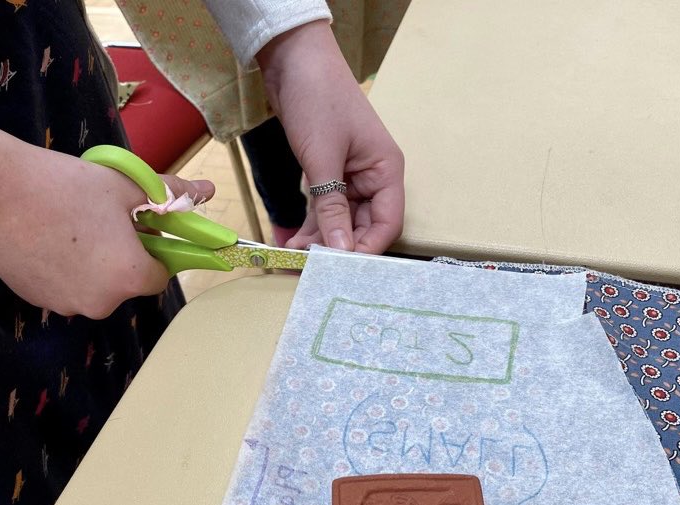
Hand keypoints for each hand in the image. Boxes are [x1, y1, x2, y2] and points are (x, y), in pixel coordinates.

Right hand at [0, 112, 214, 317]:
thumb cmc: (64, 185)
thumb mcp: (124, 185)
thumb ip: (171, 194)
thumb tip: (209, 190)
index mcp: (128, 277)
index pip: (159, 277)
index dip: (154, 253)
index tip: (138, 230)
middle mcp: (102, 302)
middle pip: (128, 284)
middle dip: (123, 258)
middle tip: (100, 222)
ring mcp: (68, 306)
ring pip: (97, 288)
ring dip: (94, 266)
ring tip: (69, 228)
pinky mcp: (39, 302)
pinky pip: (67, 289)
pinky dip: (66, 271)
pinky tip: (47, 240)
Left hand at [257, 21, 403, 254]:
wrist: (292, 60)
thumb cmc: (318, 98)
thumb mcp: (323, 157)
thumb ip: (331, 206)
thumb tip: (340, 249)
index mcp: (385, 170)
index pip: (387, 223)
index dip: (367, 249)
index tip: (343, 269)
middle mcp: (372, 178)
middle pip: (363, 227)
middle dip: (339, 249)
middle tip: (313, 269)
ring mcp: (350, 178)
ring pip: (341, 222)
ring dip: (321, 241)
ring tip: (295, 260)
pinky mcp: (329, 176)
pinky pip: (324, 210)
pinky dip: (311, 226)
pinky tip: (293, 242)